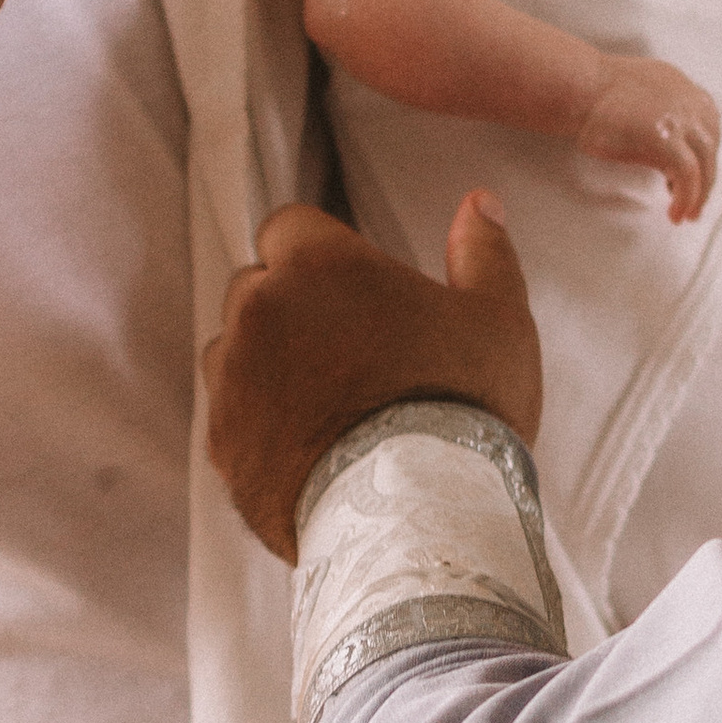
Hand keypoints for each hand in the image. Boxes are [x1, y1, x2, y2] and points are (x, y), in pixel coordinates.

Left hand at [205, 194, 543, 559]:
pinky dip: (259, 422)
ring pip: (234, 349)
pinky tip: (311, 446)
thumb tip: (479, 202)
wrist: (419, 519)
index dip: (320, 253)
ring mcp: (233, 379)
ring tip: (331, 404)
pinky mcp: (223, 443)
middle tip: (353, 351)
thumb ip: (484, 251)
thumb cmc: (463, 409)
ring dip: (268, 362)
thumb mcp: (498, 320)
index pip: (289, 226)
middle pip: (257, 286)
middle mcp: (260, 310)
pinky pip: (230, 414)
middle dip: (292, 306)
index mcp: (319, 264)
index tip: (353, 287)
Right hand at [576, 58, 721, 222]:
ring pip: (705, 164)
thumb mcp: (641, 92)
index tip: (694, 175)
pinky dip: (686, 199)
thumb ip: (660, 109)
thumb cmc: (595, 94)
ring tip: (686, 214)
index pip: (708, 127)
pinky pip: (688, 177)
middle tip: (694, 204)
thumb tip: (664, 141)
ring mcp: (681, 120)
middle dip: (705, 179)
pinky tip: (675, 213)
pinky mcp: (666, 140)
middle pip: (710, 148)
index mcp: (683, 88)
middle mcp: (689, 101)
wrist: (579, 87)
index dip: (702, 155)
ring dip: (699, 195)